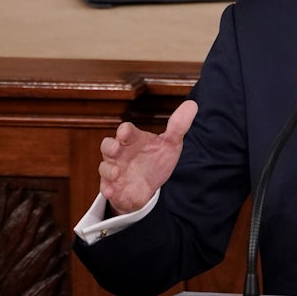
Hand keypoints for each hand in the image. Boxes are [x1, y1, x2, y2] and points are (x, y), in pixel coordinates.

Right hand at [98, 100, 197, 214]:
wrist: (149, 186)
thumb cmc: (156, 160)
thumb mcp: (170, 144)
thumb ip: (178, 126)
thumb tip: (192, 104)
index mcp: (134, 140)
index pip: (126, 131)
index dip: (125, 131)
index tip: (126, 133)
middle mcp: (120, 153)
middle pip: (107, 145)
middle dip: (109, 146)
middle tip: (114, 149)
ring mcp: (115, 170)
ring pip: (104, 167)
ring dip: (108, 169)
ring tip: (117, 173)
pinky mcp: (113, 186)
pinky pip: (106, 187)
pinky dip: (108, 189)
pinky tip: (113, 191)